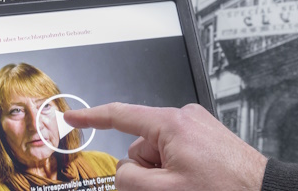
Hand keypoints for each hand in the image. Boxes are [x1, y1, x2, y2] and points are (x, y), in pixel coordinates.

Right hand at [64, 103, 266, 190]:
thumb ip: (131, 179)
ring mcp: (196, 127)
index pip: (120, 115)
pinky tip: (193, 182)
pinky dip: (175, 170)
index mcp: (171, 123)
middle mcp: (184, 118)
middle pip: (140, 146)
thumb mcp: (166, 190)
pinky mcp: (205, 137)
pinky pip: (175, 153)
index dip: (91, 117)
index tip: (72, 117)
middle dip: (146, 171)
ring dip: (163, 174)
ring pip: (158, 155)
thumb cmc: (225, 189)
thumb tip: (122, 172)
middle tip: (170, 188)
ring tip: (188, 186)